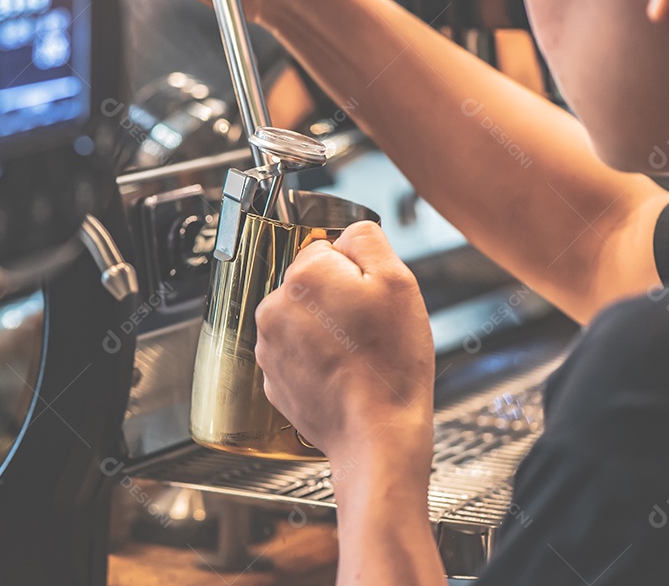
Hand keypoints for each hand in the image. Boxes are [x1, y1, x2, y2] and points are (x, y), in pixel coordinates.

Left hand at [254, 221, 435, 467]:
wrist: (377, 434)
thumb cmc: (390, 364)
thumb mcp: (398, 281)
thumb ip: (367, 239)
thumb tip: (346, 233)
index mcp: (303, 277)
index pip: (327, 250)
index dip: (356, 271)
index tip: (370, 297)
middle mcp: (275, 308)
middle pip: (311, 284)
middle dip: (338, 299)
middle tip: (368, 329)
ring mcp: (270, 346)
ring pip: (302, 319)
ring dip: (325, 330)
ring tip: (357, 355)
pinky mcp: (272, 378)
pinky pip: (297, 353)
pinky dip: (317, 359)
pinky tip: (343, 374)